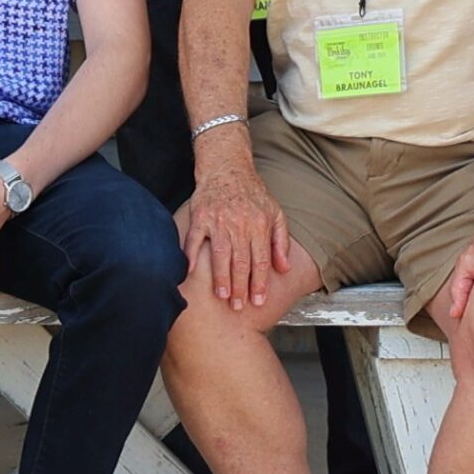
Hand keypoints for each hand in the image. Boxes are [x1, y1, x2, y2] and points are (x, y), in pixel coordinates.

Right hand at [177, 160, 290, 309]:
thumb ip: (280, 241)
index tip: (258, 301)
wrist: (227, 167)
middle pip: (241, 262)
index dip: (260, 283)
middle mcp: (239, 224)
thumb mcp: (275, 213)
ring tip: (222, 296)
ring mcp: (218, 220)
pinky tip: (190, 272)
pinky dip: (190, 256)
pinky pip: (194, 239)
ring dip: (221, 277)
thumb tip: (283, 269)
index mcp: (259, 225)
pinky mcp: (199, 216)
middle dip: (241, 287)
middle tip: (239, 306)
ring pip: (220, 255)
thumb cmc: (252, 193)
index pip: (261, 260)